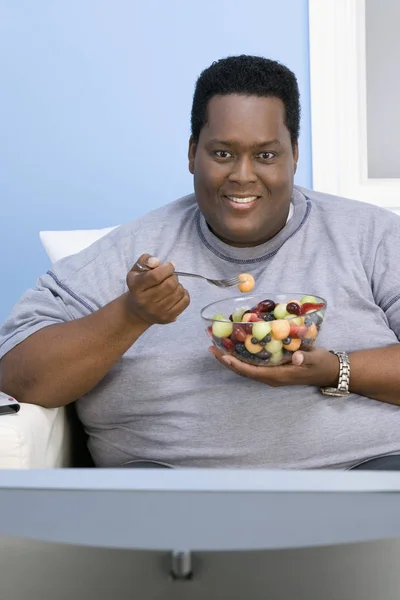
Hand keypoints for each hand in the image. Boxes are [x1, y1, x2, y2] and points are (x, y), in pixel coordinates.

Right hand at [126, 254, 189, 324]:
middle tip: (170, 276)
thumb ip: (145, 260)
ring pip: (178, 292)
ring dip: (178, 285)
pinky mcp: (167, 318)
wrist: (137, 311)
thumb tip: (157, 262)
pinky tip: (177, 292)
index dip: (167, 268)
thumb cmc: (140, 286)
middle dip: (173, 276)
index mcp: (136, 287)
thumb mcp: (137, 270)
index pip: (156, 276)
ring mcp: (156, 311)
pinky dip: (184, 293)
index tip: (170, 266)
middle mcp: (144, 301)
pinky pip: (185, 301)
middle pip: (169, 284)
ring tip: (172, 285)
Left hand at [209, 345, 339, 387]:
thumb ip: (304, 357)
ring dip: (232, 358)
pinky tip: (236, 345)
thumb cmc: (321, 364)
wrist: (329, 371)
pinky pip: (254, 364)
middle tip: (212, 348)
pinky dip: (242, 356)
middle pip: (244, 370)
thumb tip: (295, 356)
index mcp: (277, 376)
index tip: (223, 356)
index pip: (251, 372)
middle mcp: (271, 377)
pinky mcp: (274, 368)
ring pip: (247, 367)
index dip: (236, 365)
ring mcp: (272, 373)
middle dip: (227, 360)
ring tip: (218, 346)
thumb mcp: (315, 359)